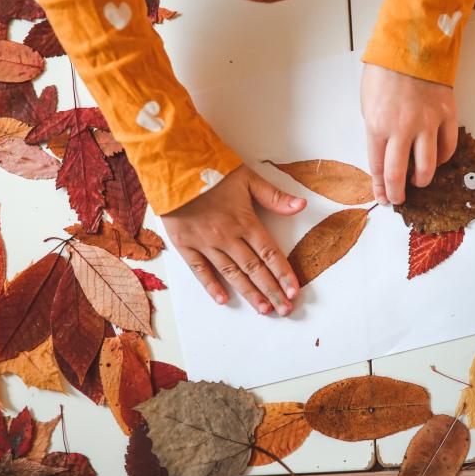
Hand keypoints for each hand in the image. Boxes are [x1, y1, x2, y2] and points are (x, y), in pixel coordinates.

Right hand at [161, 165, 305, 315]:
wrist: (173, 165)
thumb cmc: (211, 170)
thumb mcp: (247, 177)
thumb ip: (274, 196)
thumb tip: (301, 206)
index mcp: (245, 221)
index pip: (270, 254)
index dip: (284, 274)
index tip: (294, 292)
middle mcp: (227, 236)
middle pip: (254, 269)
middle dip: (271, 291)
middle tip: (284, 310)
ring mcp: (205, 242)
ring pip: (231, 274)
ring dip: (249, 293)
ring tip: (263, 310)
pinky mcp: (185, 244)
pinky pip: (200, 269)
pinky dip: (212, 285)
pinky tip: (224, 300)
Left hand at [360, 63, 458, 204]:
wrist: (411, 44)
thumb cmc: (385, 70)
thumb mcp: (368, 102)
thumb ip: (376, 130)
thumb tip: (385, 154)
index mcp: (377, 125)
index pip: (378, 167)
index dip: (380, 187)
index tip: (383, 197)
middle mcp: (402, 128)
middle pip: (399, 174)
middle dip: (398, 192)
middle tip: (399, 199)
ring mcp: (427, 123)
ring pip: (427, 166)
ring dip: (422, 180)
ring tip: (418, 182)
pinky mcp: (447, 115)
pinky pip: (447, 147)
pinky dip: (441, 158)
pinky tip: (435, 159)